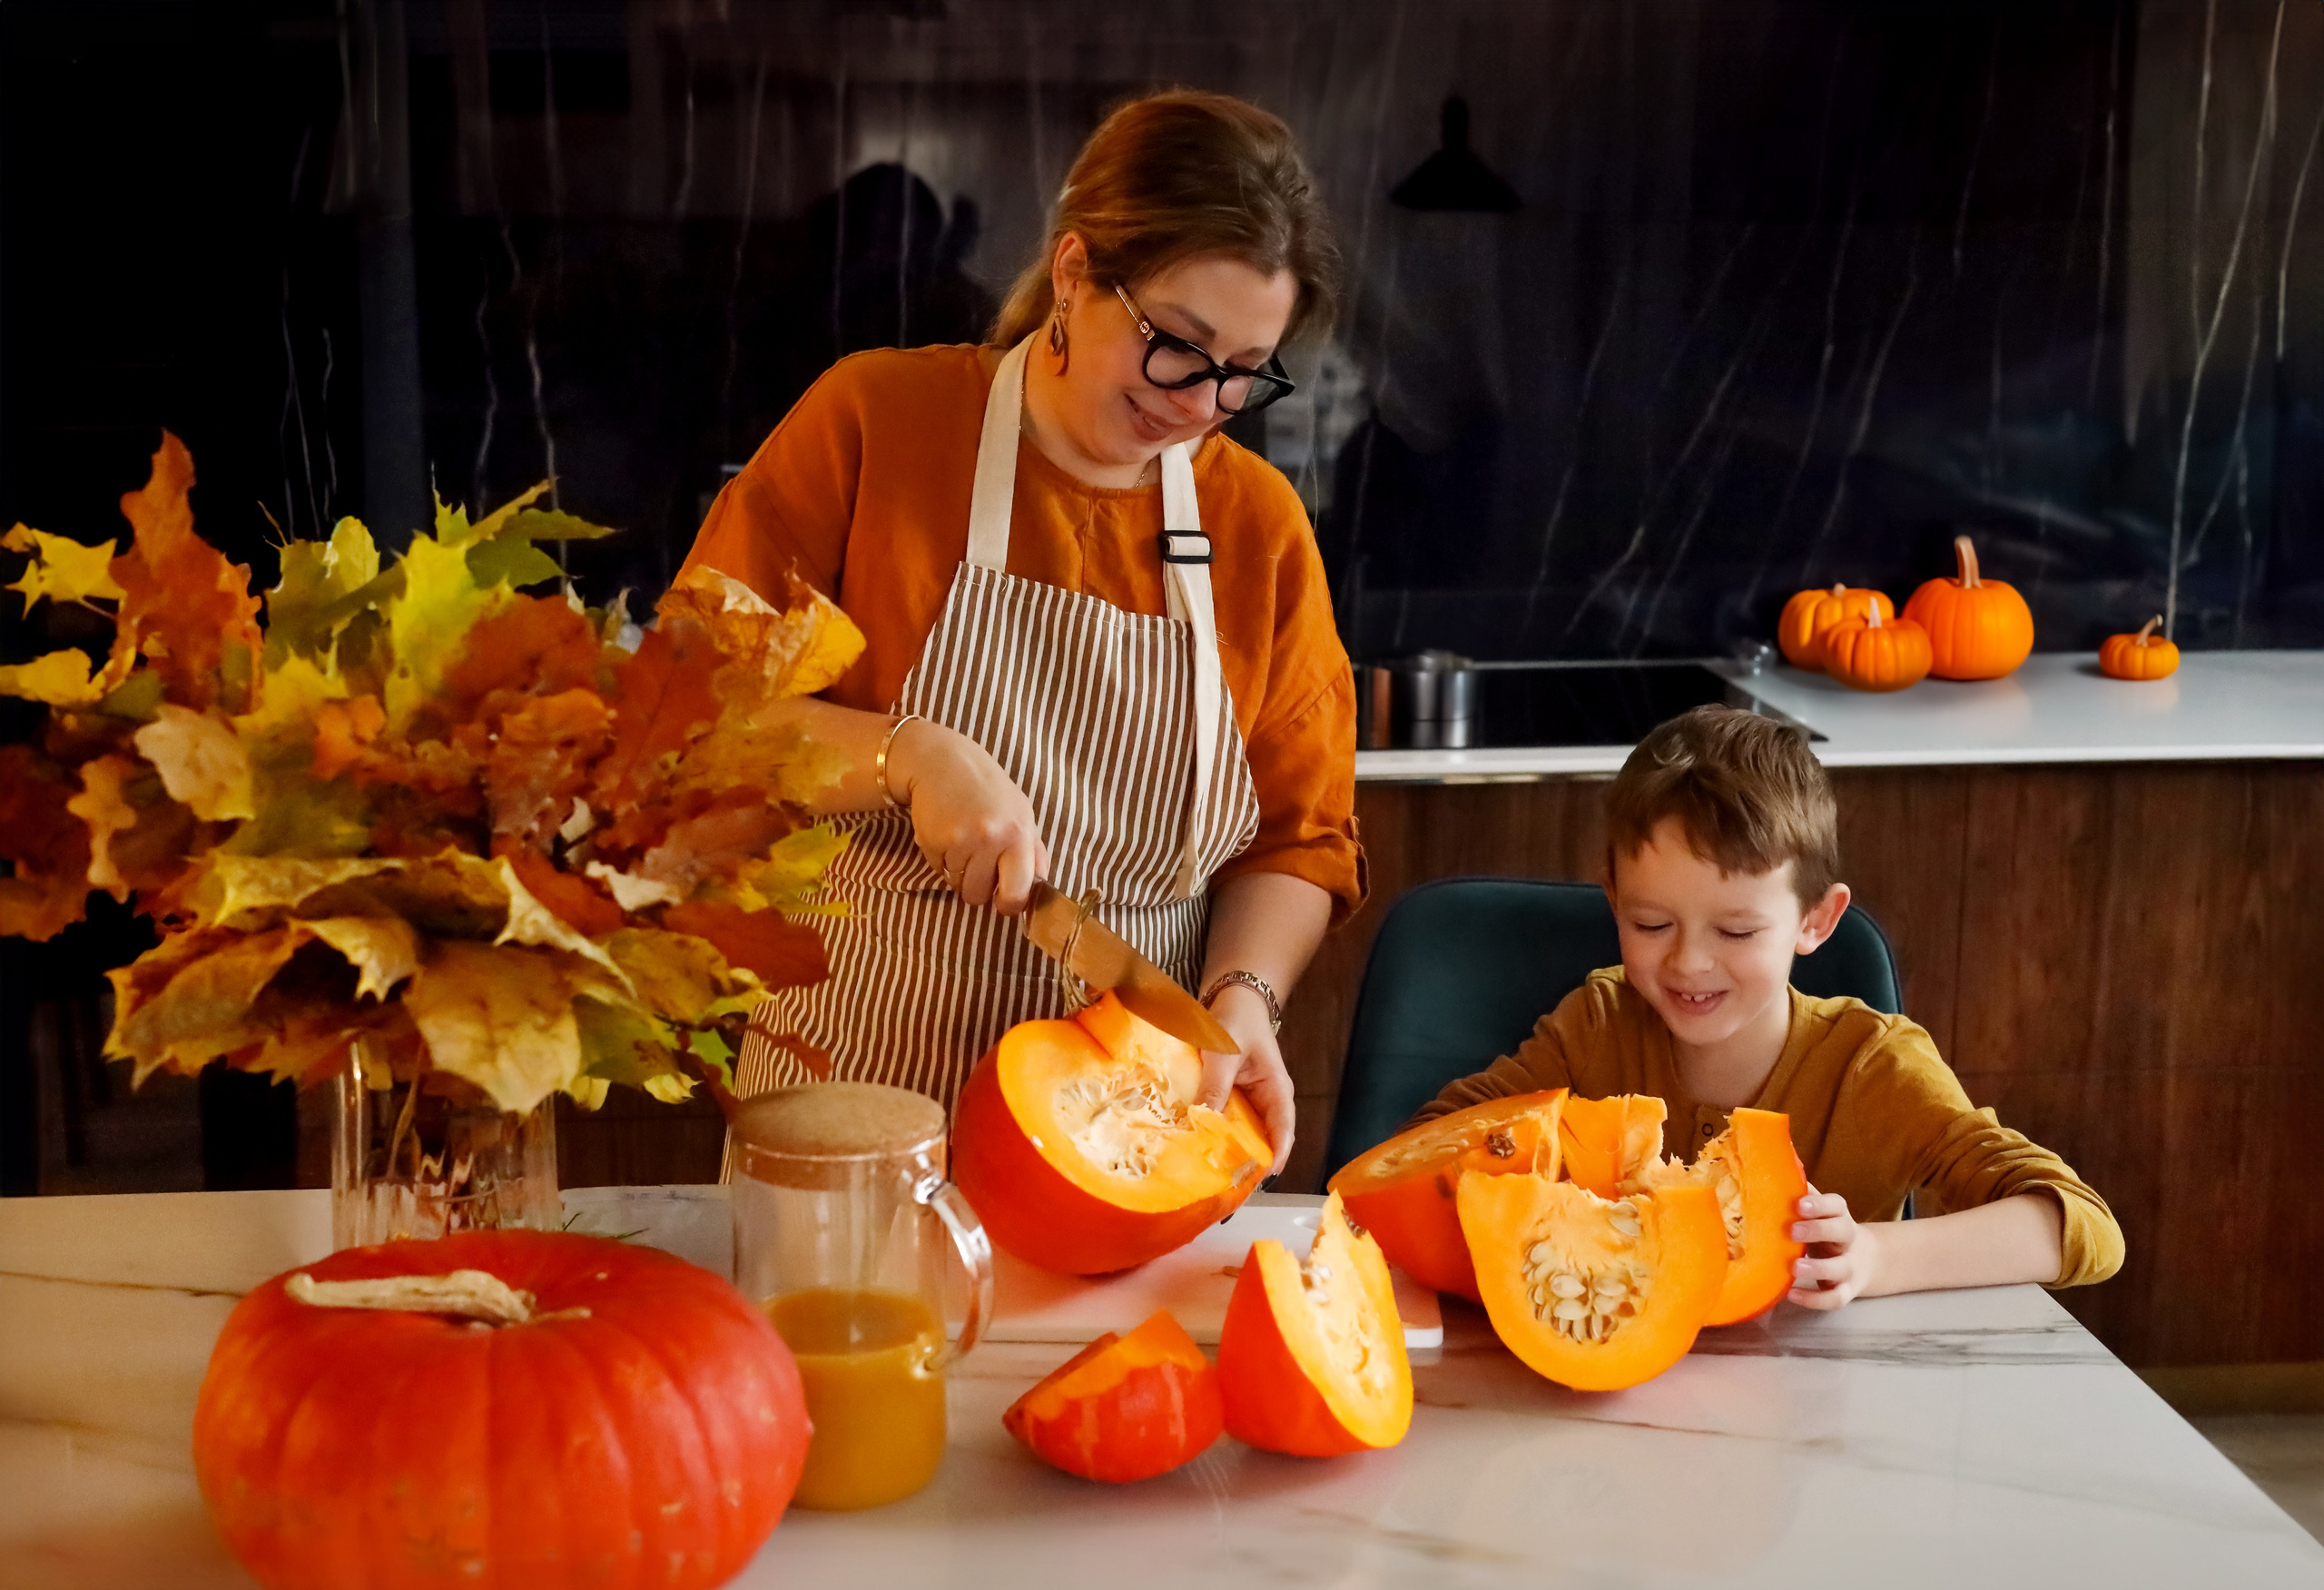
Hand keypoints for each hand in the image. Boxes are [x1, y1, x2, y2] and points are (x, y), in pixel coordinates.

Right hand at [887, 719, 1048, 914]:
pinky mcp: (934, 840)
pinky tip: (946, 835)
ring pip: (958, 886)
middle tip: (978, 868)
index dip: (1010, 904)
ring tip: (962, 845)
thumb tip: (1041, 890)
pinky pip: (938, 870)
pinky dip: (941, 859)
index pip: (1019, 892)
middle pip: (981, 896)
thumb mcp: (1021, 814)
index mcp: (1021, 834)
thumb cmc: (988, 791)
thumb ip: (1032, 852)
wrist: (944, 762)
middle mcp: (993, 838)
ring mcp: (962, 840)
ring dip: (958, 873)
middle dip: (979, 891)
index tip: (1004, 901)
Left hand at [1195, 983, 1294, 1177]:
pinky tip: (1198, 1146)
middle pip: (1263, 1138)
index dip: (1276, 1155)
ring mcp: (1249, 1100)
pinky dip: (1215, 1133)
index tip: (1264, 1176)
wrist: (1232, 999)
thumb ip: (1215, 1085)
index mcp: (1277, 1090)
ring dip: (1229, 1150)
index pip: (1283, 1130)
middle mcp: (1266, 1101)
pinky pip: (1225, 1121)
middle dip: (1248, 1162)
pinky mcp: (1231, 1097)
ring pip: (1243, 1133)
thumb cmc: (1237, 1021)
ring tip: (1212, 1174)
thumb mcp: (1224, 1054)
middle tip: (1229, 1186)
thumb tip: (1202, 1121)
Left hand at [1786, 1185, 1880, 1309]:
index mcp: (1839, 1216)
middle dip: (1818, 1229)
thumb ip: (1801, 1194)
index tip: (1800, 1204)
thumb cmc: (1826, 1229)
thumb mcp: (1818, 1212)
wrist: (1864, 1260)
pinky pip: (1835, 1298)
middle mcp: (1847, 1240)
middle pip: (1842, 1231)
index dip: (1820, 1204)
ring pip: (1841, 1267)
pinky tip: (1791, 1295)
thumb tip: (1777, 1164)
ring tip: (1794, 1268)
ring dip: (1818, 1268)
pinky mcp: (1846, 1291)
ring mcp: (1849, 1267)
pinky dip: (1814, 1300)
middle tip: (1792, 1231)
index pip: (1836, 1205)